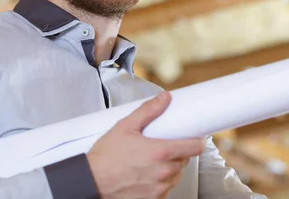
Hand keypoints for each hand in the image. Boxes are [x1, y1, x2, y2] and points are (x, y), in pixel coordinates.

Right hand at [86, 91, 204, 198]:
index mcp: (160, 152)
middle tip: (162, 146)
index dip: (196, 140)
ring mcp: (160, 188)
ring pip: (175, 175)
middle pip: (184, 160)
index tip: (194, 137)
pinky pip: (165, 188)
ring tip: (150, 161)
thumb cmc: (105, 157)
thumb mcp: (125, 126)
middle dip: (177, 152)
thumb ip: (148, 111)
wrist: (91, 182)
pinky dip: (159, 181)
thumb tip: (164, 99)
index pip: (195, 147)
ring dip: (169, 167)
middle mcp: (164, 172)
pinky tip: (145, 174)